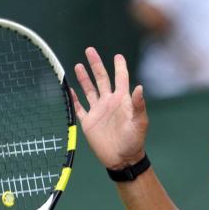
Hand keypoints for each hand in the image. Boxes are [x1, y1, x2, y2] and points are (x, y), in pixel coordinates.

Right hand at [71, 47, 148, 169]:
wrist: (122, 159)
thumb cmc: (134, 141)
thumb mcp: (139, 122)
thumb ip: (138, 105)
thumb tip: (139, 87)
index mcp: (122, 100)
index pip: (120, 78)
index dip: (119, 67)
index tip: (117, 56)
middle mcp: (109, 102)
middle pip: (101, 78)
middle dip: (95, 64)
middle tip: (89, 50)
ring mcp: (98, 111)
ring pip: (89, 90)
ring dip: (84, 78)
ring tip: (79, 65)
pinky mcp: (89, 122)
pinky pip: (79, 108)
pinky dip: (73, 99)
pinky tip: (69, 89)